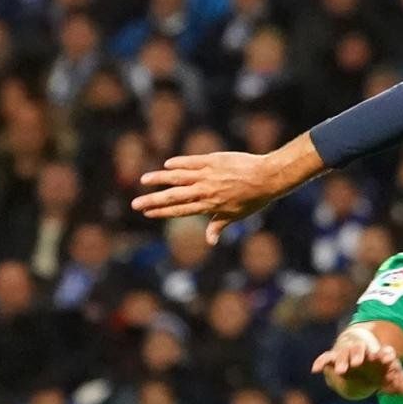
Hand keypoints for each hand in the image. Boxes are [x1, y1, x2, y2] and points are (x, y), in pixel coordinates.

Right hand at [133, 151, 288, 244]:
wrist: (267, 177)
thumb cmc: (253, 198)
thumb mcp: (236, 216)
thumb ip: (218, 225)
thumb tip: (210, 242)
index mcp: (209, 205)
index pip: (180, 210)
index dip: (162, 212)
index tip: (147, 213)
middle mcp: (205, 191)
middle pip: (173, 196)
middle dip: (153, 201)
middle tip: (135, 204)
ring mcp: (208, 175)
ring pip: (178, 177)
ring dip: (159, 179)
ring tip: (144, 180)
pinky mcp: (213, 160)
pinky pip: (192, 161)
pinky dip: (179, 163)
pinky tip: (167, 165)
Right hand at [313, 328, 402, 398]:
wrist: (362, 363)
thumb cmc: (381, 373)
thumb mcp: (395, 381)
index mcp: (380, 356)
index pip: (385, 354)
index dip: (387, 356)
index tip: (389, 358)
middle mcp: (364, 353)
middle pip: (363, 350)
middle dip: (362, 353)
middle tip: (362, 359)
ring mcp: (349, 354)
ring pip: (345, 354)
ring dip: (344, 359)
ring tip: (343, 368)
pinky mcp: (335, 359)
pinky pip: (326, 358)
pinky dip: (321, 362)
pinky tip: (315, 369)